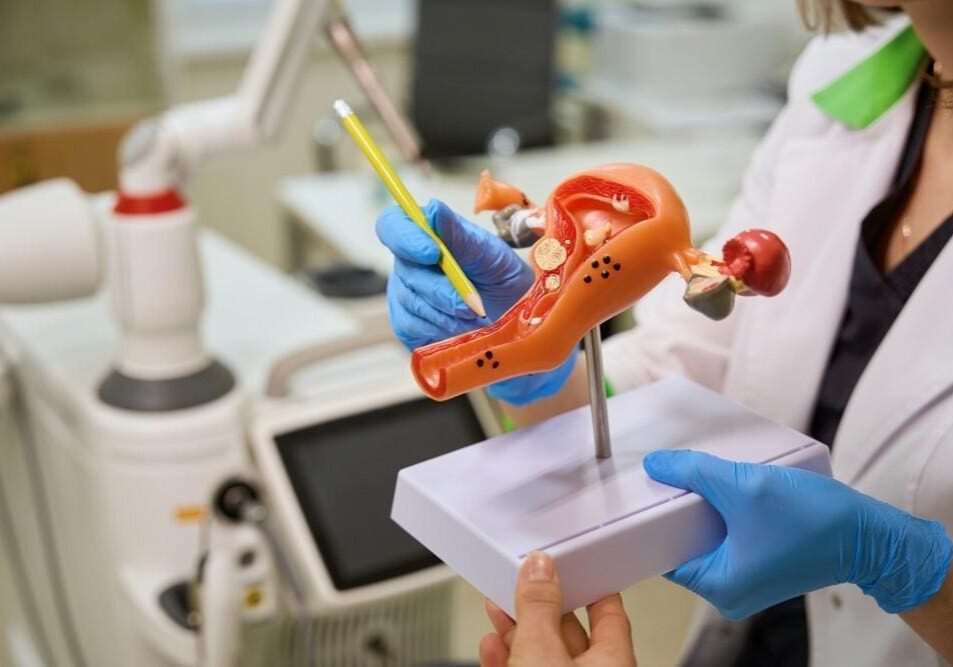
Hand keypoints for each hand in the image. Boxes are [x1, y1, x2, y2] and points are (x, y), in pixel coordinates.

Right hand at [376, 200, 575, 404]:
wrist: (513, 317)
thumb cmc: (500, 277)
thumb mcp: (489, 253)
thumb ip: (459, 234)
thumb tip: (434, 210)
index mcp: (426, 233)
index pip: (393, 225)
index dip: (406, 238)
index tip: (432, 253)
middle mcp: (409, 261)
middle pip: (406, 271)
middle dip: (441, 289)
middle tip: (471, 304)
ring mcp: (405, 293)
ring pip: (411, 302)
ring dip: (446, 314)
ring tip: (476, 318)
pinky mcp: (407, 324)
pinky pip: (412, 327)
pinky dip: (441, 330)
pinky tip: (462, 330)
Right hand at [479, 552, 636, 666]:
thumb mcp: (540, 650)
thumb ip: (538, 607)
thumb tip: (539, 568)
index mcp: (613, 661)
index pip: (609, 612)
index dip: (589, 585)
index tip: (572, 565)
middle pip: (569, 631)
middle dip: (539, 606)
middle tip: (521, 581)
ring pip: (542, 653)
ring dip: (516, 630)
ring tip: (499, 607)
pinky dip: (506, 656)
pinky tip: (493, 646)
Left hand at [643, 450, 952, 619]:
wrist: (872, 535)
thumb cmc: (812, 520)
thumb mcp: (743, 486)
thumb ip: (694, 472)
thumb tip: (656, 464)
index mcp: (718, 586)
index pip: (665, 554)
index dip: (654, 521)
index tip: (647, 492)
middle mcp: (730, 591)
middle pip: (685, 545)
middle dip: (679, 511)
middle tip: (671, 476)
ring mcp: (749, 579)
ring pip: (709, 538)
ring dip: (705, 508)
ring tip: (698, 477)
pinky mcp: (765, 564)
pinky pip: (731, 536)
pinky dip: (726, 513)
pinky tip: (726, 487)